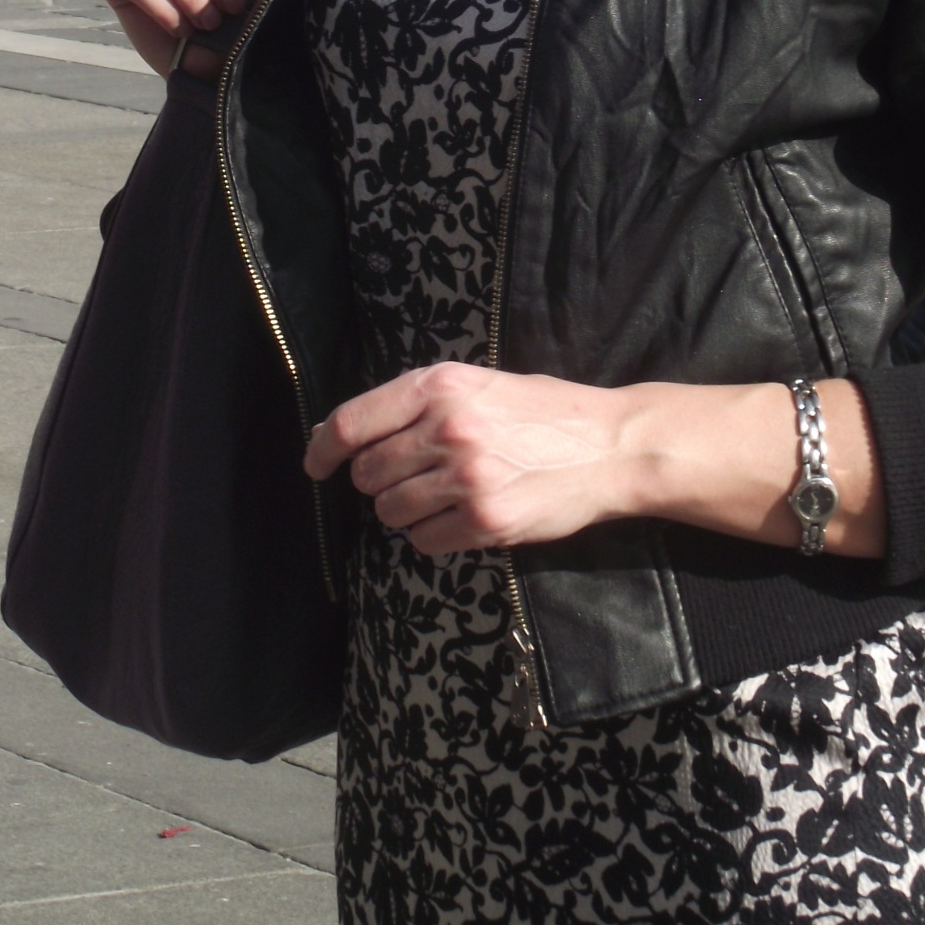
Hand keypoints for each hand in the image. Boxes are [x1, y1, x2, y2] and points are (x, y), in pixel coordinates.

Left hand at [305, 363, 633, 553]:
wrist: (610, 445)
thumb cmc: (543, 411)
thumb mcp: (479, 384)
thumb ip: (417, 404)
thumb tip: (342, 432)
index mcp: (441, 386)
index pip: (352, 422)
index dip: (322, 448)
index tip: (315, 465)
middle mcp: (448, 428)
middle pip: (368, 473)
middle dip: (378, 482)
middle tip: (411, 477)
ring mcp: (466, 477)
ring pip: (390, 511)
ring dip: (405, 510)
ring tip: (441, 496)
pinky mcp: (486, 520)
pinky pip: (423, 540)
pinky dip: (432, 534)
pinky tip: (461, 516)